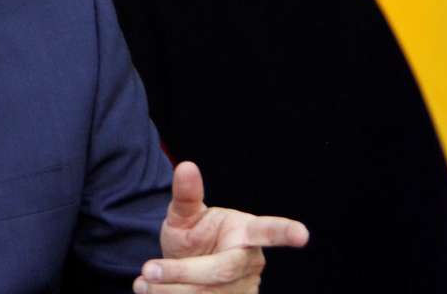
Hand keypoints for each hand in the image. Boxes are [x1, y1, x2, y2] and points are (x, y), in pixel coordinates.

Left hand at [134, 162, 308, 292]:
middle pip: (219, 271)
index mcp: (245, 232)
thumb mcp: (184, 215)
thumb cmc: (193, 237)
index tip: (302, 234)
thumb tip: (186, 166)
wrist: (186, 268)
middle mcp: (249, 262)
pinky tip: (149, 291)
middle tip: (147, 270)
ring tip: (143, 282)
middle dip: (180, 272)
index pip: (268, 230)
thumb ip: (186, 195)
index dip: (286, 232)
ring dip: (168, 291)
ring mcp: (243, 289)